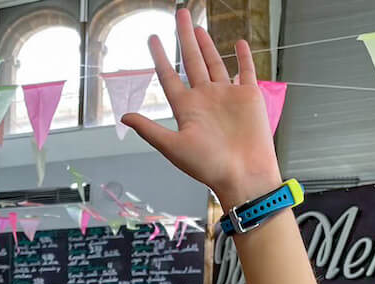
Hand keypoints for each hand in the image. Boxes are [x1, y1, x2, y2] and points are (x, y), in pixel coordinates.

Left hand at [121, 8, 281, 206]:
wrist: (243, 175)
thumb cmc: (208, 166)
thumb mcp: (174, 147)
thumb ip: (150, 130)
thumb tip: (125, 116)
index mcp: (187, 109)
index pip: (170, 76)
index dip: (161, 57)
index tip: (153, 38)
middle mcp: (205, 99)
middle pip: (192, 61)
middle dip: (185, 38)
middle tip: (178, 15)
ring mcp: (227, 96)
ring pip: (214, 63)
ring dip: (207, 45)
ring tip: (197, 27)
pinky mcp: (249, 96)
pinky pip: (246, 70)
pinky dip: (243, 57)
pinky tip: (238, 43)